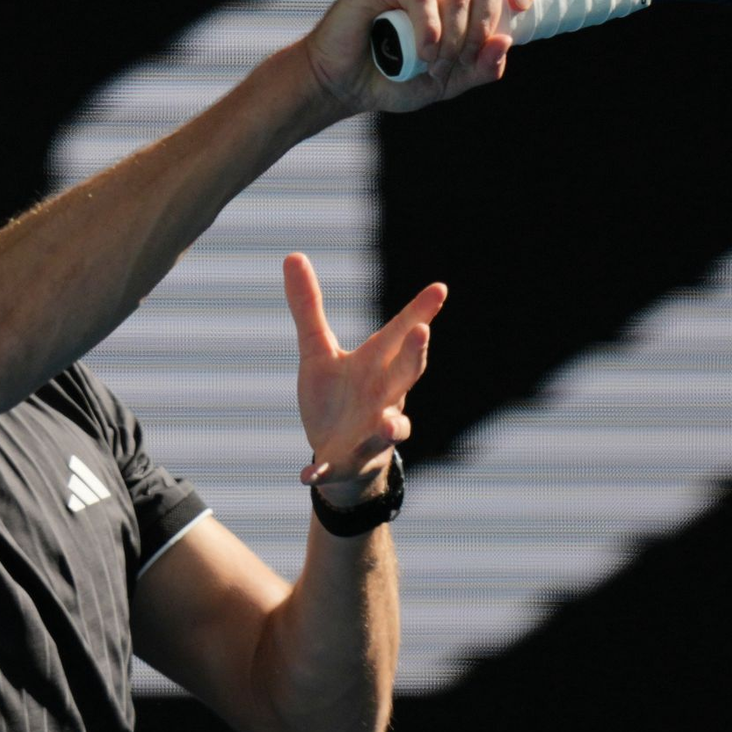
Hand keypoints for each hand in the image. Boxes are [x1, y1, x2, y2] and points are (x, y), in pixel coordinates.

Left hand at [283, 252, 445, 507]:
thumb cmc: (337, 399)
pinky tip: (304, 475)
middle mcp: (383, 397)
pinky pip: (335, 468)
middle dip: (415, 356)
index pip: (401, 334)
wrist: (337, 460)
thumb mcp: (317, 352)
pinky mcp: (346, 462)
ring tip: (387, 422)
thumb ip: (308, 307)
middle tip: (423, 332)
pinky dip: (320, 472)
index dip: (420, 311)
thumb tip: (292, 255)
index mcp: (376, 366)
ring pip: (391, 427)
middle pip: (406, 374)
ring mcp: (370, 432)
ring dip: (391, 425)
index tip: (439, 288)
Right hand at [303, 0, 536, 114]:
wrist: (343, 86)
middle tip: (457, 61)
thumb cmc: (391, 80)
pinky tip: (420, 52)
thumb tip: (505, 42)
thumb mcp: (447, 82)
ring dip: (451, 41)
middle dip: (480, 32)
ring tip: (430, 64)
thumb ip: (479, 67)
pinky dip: (428, 30)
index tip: (522, 7)